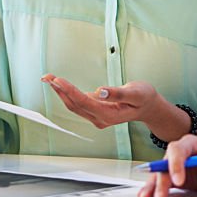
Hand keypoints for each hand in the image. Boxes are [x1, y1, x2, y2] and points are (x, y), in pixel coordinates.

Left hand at [41, 74, 157, 128]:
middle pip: (75, 105)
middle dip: (60, 90)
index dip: (70, 91)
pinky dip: (67, 94)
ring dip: (60, 92)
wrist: (148, 106)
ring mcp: (97, 117)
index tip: (59, 81)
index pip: (85, 103)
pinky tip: (60, 85)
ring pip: (74, 105)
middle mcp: (100, 119)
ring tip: (49, 79)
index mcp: (110, 115)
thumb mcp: (136, 93)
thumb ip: (118, 93)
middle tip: (47, 77)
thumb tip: (100, 91)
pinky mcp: (95, 112)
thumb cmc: (144, 98)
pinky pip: (78, 104)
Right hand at [137, 134, 196, 196]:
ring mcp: (175, 166)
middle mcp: (180, 153)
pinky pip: (162, 183)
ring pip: (160, 174)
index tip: (179, 182)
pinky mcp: (173, 178)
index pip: (178, 149)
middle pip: (165, 164)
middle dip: (162, 181)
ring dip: (153, 186)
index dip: (176, 164)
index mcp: (192, 144)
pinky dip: (154, 190)